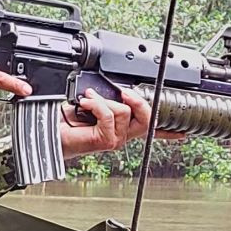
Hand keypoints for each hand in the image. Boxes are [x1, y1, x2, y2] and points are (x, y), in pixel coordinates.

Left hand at [59, 87, 176, 158]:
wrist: (47, 133)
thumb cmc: (65, 120)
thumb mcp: (91, 103)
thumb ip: (108, 98)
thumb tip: (116, 89)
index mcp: (121, 127)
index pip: (149, 129)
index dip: (169, 132)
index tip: (183, 133)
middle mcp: (121, 135)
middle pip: (148, 118)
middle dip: (139, 100)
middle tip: (124, 92)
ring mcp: (115, 139)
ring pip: (125, 111)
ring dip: (104, 100)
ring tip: (88, 101)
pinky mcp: (105, 140)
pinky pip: (110, 114)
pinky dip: (96, 105)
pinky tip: (85, 105)